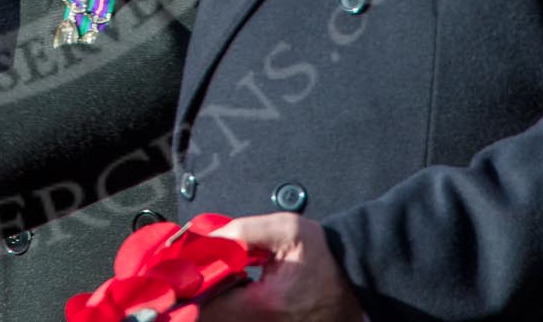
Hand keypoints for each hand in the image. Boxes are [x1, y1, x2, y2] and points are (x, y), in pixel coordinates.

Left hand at [197, 215, 361, 321]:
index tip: (187, 267)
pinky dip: (225, 305)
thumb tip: (205, 237)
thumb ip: (242, 230)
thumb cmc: (323, 258)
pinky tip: (231, 287)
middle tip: (200, 268)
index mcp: (263, 306)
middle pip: (209, 316)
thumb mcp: (287, 230)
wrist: (354, 286)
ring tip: (217, 275)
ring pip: (219, 319)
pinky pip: (233, 319)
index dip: (191, 285)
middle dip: (199, 292)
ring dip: (211, 299)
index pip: (206, 306)